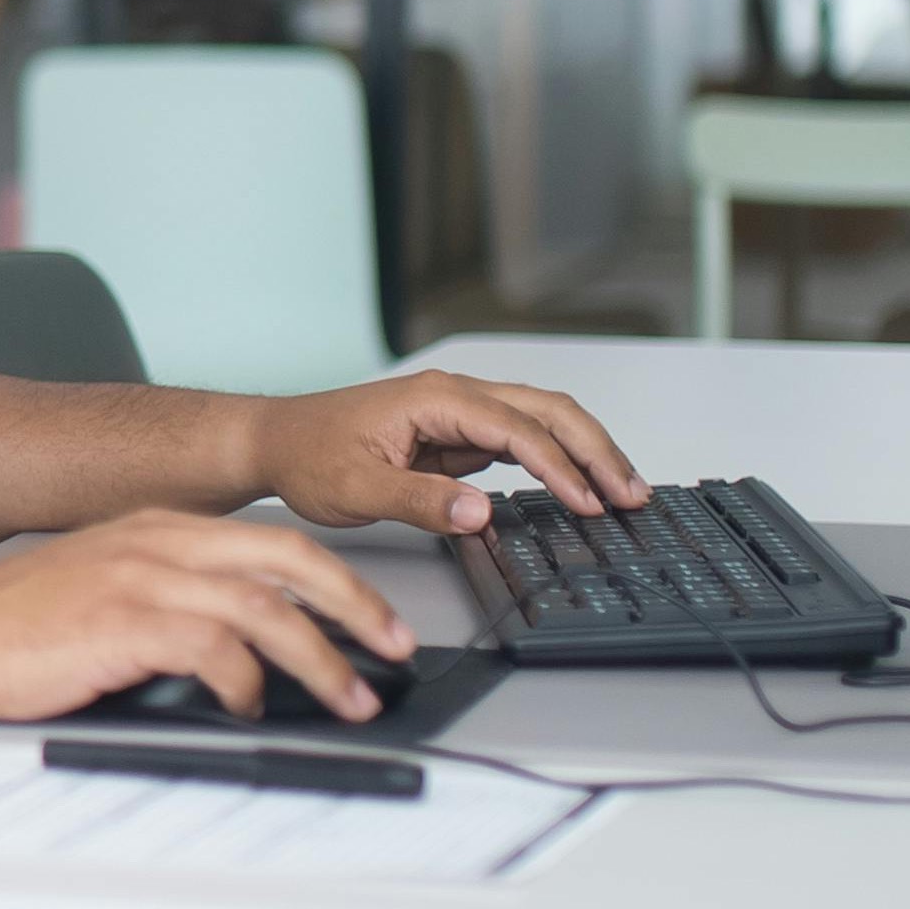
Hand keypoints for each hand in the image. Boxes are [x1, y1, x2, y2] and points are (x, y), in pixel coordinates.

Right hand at [0, 505, 415, 722]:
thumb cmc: (3, 631)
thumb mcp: (96, 599)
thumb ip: (164, 609)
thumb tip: (236, 660)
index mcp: (153, 530)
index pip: (273, 543)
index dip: (337, 583)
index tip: (374, 622)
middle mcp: (155, 542)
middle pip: (290, 560)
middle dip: (358, 607)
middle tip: (395, 649)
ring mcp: (138, 576)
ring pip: (266, 608)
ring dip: (322, 660)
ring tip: (350, 698)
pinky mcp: (121, 621)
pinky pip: (216, 647)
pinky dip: (247, 682)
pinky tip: (249, 705)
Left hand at [251, 369, 645, 537]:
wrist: (276, 442)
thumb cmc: (308, 454)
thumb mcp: (355, 487)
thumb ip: (419, 501)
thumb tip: (480, 512)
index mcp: (438, 399)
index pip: (519, 430)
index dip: (561, 468)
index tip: (590, 503)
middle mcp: (457, 396)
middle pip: (549, 412)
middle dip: (597, 451)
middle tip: (633, 494)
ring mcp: (460, 414)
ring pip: (542, 423)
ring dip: (585, 454)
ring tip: (622, 492)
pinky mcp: (457, 435)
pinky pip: (520, 443)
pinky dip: (556, 463)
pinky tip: (577, 489)